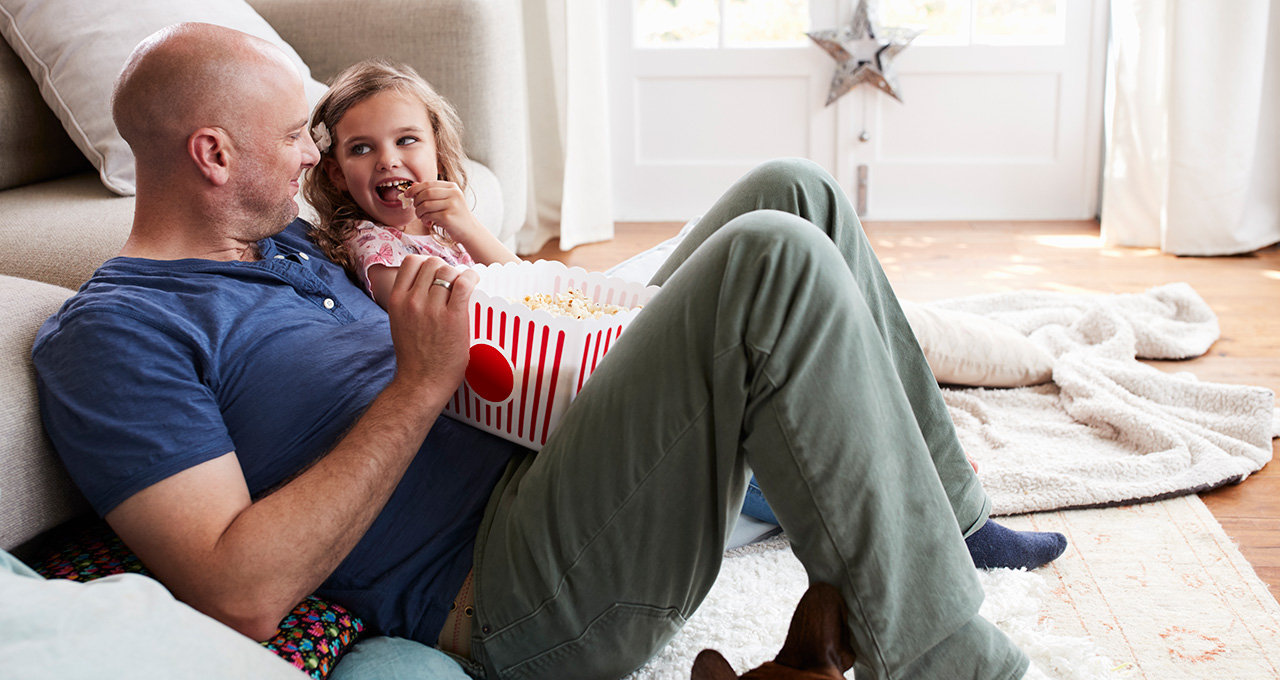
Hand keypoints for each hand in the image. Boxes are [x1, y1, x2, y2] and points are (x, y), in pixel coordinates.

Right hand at [383, 255, 477, 406]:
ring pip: (449, 271)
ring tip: (466, 286)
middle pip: (433, 263)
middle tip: (455, 282)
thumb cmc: (414, 357)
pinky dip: (472, 278)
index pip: (411, 262)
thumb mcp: (400, 323)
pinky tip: (476, 284)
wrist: (420, 383)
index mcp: (397, 301)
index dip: (427, 263)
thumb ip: (407, 303)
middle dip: (446, 269)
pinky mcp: (453, 317)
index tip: (437, 274)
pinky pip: (464, 283)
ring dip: (460, 274)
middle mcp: (412, 301)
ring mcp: (432, 309)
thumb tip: (422, 286)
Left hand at [405, 180, 481, 242]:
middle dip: (416, 201)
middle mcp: (454, 194)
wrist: (470, 231)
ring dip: (419, 212)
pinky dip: (424, 219)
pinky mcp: (448, 217)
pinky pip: (428, 215)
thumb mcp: (445, 200)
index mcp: (452, 187)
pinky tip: (428, 222)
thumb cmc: (455, 215)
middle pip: (426, 193)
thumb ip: (430, 192)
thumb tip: (413, 186)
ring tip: (422, 217)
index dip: (415, 189)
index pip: (429, 184)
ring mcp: (452, 205)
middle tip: (416, 209)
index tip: (407, 194)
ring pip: (425, 205)